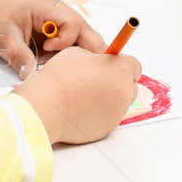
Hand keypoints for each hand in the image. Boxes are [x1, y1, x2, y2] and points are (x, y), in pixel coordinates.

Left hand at [0, 0, 108, 80]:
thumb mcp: (4, 40)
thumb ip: (20, 57)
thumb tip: (31, 79)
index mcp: (47, 7)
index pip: (73, 23)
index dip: (65, 41)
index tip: (46, 50)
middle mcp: (58, 10)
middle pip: (85, 30)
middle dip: (88, 50)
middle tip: (85, 72)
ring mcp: (58, 18)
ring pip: (82, 36)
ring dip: (79, 52)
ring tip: (75, 69)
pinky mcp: (54, 28)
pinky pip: (71, 40)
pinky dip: (70, 53)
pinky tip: (65, 65)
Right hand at [14, 46, 142, 144]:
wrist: (47, 106)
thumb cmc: (60, 77)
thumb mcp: (78, 53)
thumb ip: (96, 57)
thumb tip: (101, 63)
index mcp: (120, 69)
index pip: (135, 66)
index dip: (122, 66)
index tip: (110, 68)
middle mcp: (125, 91)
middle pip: (130, 86)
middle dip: (118, 83)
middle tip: (97, 82)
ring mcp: (118, 112)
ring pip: (120, 103)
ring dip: (110, 99)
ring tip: (85, 97)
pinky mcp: (108, 128)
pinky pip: (109, 118)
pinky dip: (100, 114)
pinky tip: (82, 110)